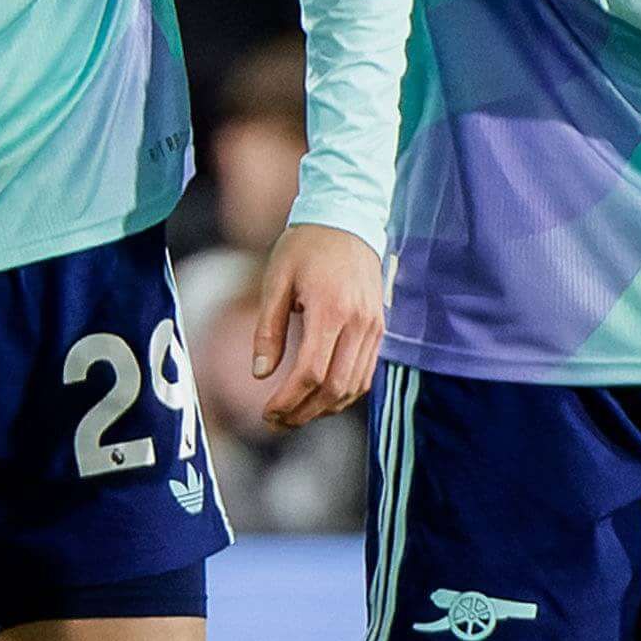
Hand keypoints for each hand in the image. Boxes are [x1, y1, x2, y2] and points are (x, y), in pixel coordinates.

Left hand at [250, 223, 385, 429]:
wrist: (348, 218)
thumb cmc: (306, 246)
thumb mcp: (276, 281)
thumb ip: (268, 329)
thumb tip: (261, 374)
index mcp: (331, 309)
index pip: (311, 372)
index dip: (288, 400)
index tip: (266, 413)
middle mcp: (358, 322)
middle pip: (334, 388)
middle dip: (303, 413)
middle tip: (276, 422)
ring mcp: (373, 327)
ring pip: (353, 387)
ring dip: (323, 409)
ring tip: (294, 414)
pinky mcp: (379, 329)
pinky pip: (364, 374)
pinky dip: (342, 394)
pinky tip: (318, 397)